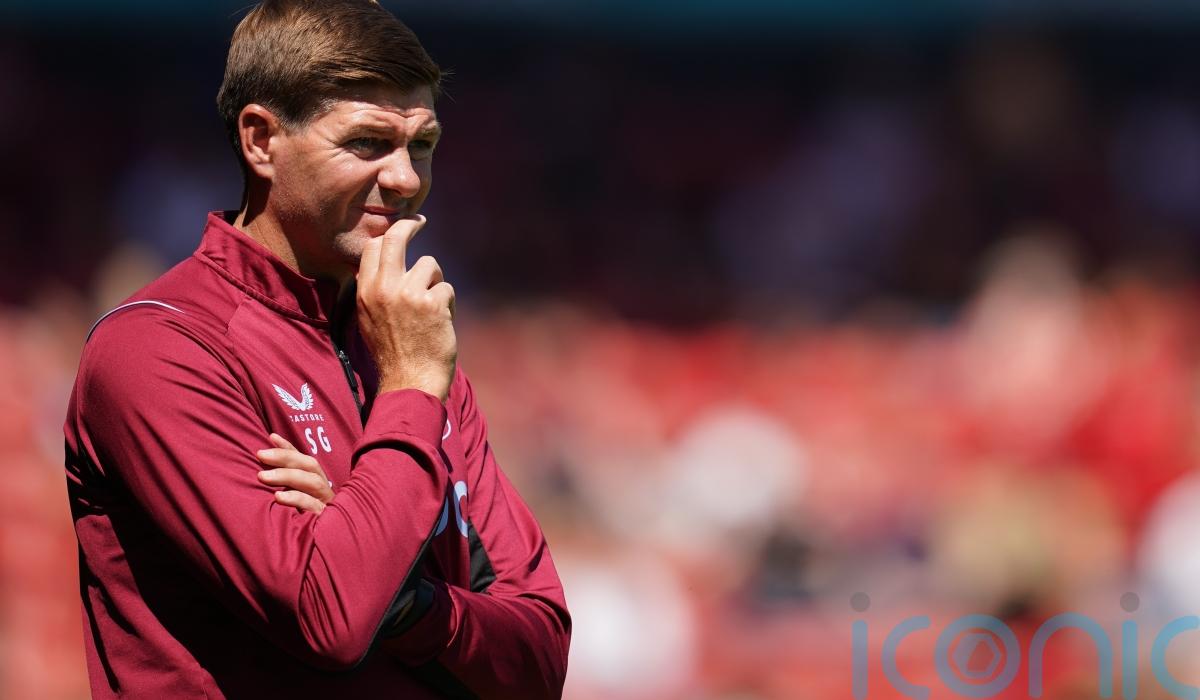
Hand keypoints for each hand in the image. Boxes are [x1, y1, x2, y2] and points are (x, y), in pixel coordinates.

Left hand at [256, 433, 333, 514]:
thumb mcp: (293, 499)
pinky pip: (313, 505)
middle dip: (285, 457)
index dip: (288, 447)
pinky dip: (296, 499)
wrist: (329, 550)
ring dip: (287, 476)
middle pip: (309, 465)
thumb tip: (261, 465)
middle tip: (260, 454)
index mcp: (316, 482)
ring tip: (262, 476)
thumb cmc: (303, 518)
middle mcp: (323, 489)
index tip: (271, 436)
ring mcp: (325, 502)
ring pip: (313, 482)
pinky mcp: (324, 517)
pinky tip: (278, 497)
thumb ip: (282, 484)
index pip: (303, 460)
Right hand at [356, 215, 456, 400]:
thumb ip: (374, 291)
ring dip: (435, 284)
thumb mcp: (370, 319)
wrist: (409, 382)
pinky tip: (440, 325)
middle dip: (410, 225)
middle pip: (396, 238)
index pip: (372, 247)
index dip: (388, 234)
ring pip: (430, 265)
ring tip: (431, 310)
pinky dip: (447, 305)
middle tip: (420, 221)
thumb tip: (383, 263)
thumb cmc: (392, 354)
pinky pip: (446, 288)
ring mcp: (409, 294)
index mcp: (365, 292)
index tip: (400, 228)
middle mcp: (384, 288)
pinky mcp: (433, 303)